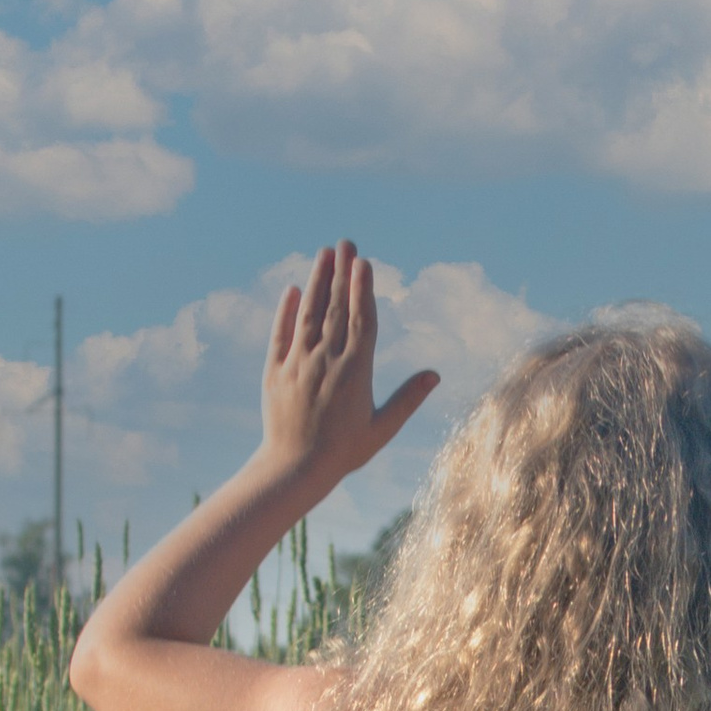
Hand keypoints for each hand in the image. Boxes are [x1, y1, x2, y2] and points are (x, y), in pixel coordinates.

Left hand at [259, 240, 438, 499]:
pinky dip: (287, 311)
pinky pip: (281, 334)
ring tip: (323, 253)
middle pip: (336, 308)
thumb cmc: (344, 452)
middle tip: (346, 242)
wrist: (294, 469)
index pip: (361, 321)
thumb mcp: (381, 428)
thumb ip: (408, 399)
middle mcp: (326, 361)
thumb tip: (435, 375)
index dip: (363, 289)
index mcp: (355, 372)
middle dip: (342, 273)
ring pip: (309, 314)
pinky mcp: (275, 371)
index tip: (364, 263)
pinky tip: (294, 290)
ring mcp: (298, 363)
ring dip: (317, 281)